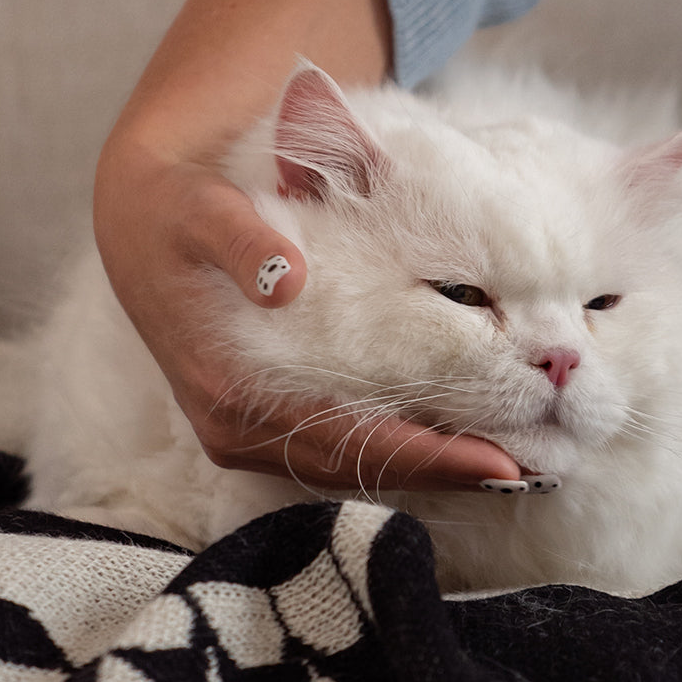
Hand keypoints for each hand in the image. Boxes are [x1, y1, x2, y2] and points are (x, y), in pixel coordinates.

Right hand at [92, 0, 519, 491]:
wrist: (142, 220)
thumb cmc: (175, 214)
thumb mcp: (195, 209)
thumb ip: (239, 239)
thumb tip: (287, 279)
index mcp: (230, 399)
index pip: (347, 442)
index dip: (427, 455)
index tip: (501, 464)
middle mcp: (244, 432)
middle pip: (367, 467)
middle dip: (451, 471)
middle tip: (539, 471)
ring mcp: (259, 433)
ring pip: (364, 463)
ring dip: (441, 466)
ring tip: (523, 463)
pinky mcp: (275, 419)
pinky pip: (354, 442)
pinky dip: (414, 442)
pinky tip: (470, 436)